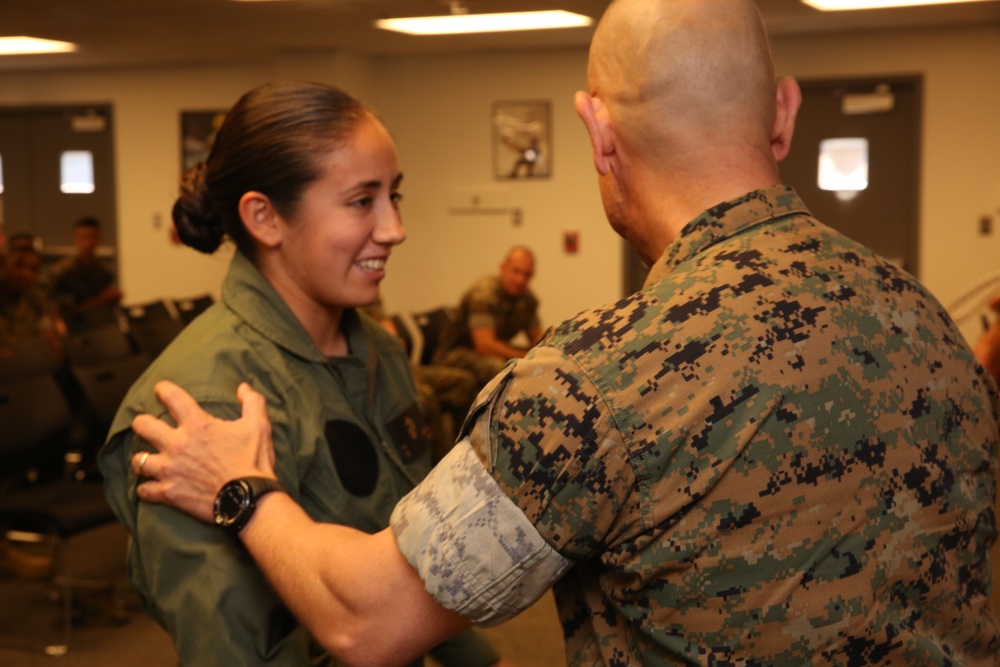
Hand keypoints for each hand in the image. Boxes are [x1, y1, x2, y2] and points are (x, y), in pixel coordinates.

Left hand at [131, 380, 276, 522]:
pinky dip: (146, 489)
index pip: (171, 396)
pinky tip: (151, 487)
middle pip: (142, 426)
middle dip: (142, 423)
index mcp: (198, 424)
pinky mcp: (169, 493)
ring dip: (142, 459)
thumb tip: (243, 387)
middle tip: (147, 426)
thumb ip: (252, 402)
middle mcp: (177, 444)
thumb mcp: (259, 426)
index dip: (163, 389)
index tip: (161, 390)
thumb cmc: (253, 462)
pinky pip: (144, 490)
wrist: (249, 500)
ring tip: (147, 460)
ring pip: (138, 460)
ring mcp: (170, 470)